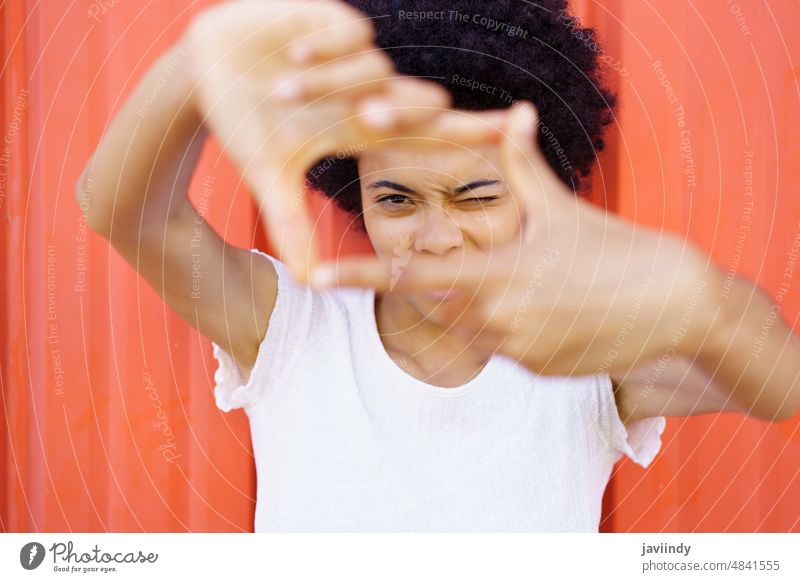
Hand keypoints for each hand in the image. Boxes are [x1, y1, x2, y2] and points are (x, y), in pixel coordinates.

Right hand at [184, 0, 503, 282]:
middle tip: (366, 118)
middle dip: (394, 110)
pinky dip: (325, 45)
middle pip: (414, 99)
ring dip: (331, 83)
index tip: (511, 128)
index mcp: (360, 127)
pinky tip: (291, 53)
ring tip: (281, 90)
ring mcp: (348, 55)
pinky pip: (350, 31)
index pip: (428, 131)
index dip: (469, 130)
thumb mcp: (267, 176)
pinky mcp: (326, 17)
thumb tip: (307, 282)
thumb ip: (291, 224)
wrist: (206, 70)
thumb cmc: (244, 123)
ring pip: (375, 68)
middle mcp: (364, 91)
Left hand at [313, 101, 722, 375]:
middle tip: (498, 266)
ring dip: (486, 308)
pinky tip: (558, 311)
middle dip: (454, 285)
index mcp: (495, 273)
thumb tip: (515, 111)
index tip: (317, 276)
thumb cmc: (617, 249)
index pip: (412, 275)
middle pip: (442, 305)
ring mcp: (518, 351)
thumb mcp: (563, 207)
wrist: (677, 306)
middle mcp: (498, 319)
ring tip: (539, 286)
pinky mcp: (539, 374)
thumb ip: (523, 165)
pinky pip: (506, 351)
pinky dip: (517, 331)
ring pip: (473, 330)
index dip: (359, 275)